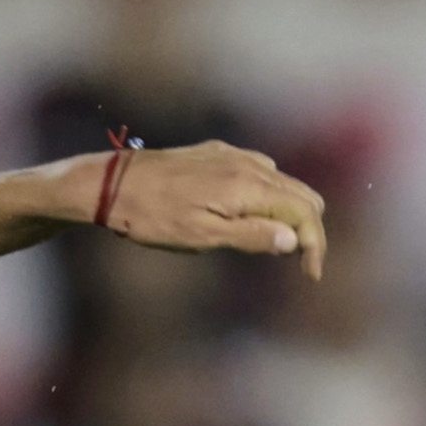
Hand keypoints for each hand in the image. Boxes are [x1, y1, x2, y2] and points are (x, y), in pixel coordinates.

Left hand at [98, 140, 327, 280]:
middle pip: (302, 195)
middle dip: (308, 229)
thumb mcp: (201, 236)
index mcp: (250, 186)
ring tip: (277, 242)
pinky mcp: (218, 152)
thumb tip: (292, 239)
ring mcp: (235, 155)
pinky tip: (253, 213)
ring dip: (290, 211)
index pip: (304, 213)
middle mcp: (250, 164)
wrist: (111, 183)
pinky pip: (260, 172)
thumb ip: (250, 235)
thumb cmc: (152, 217)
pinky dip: (269, 195)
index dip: (315, 244)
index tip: (310, 274)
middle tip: (298, 261)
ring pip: (283, 182)